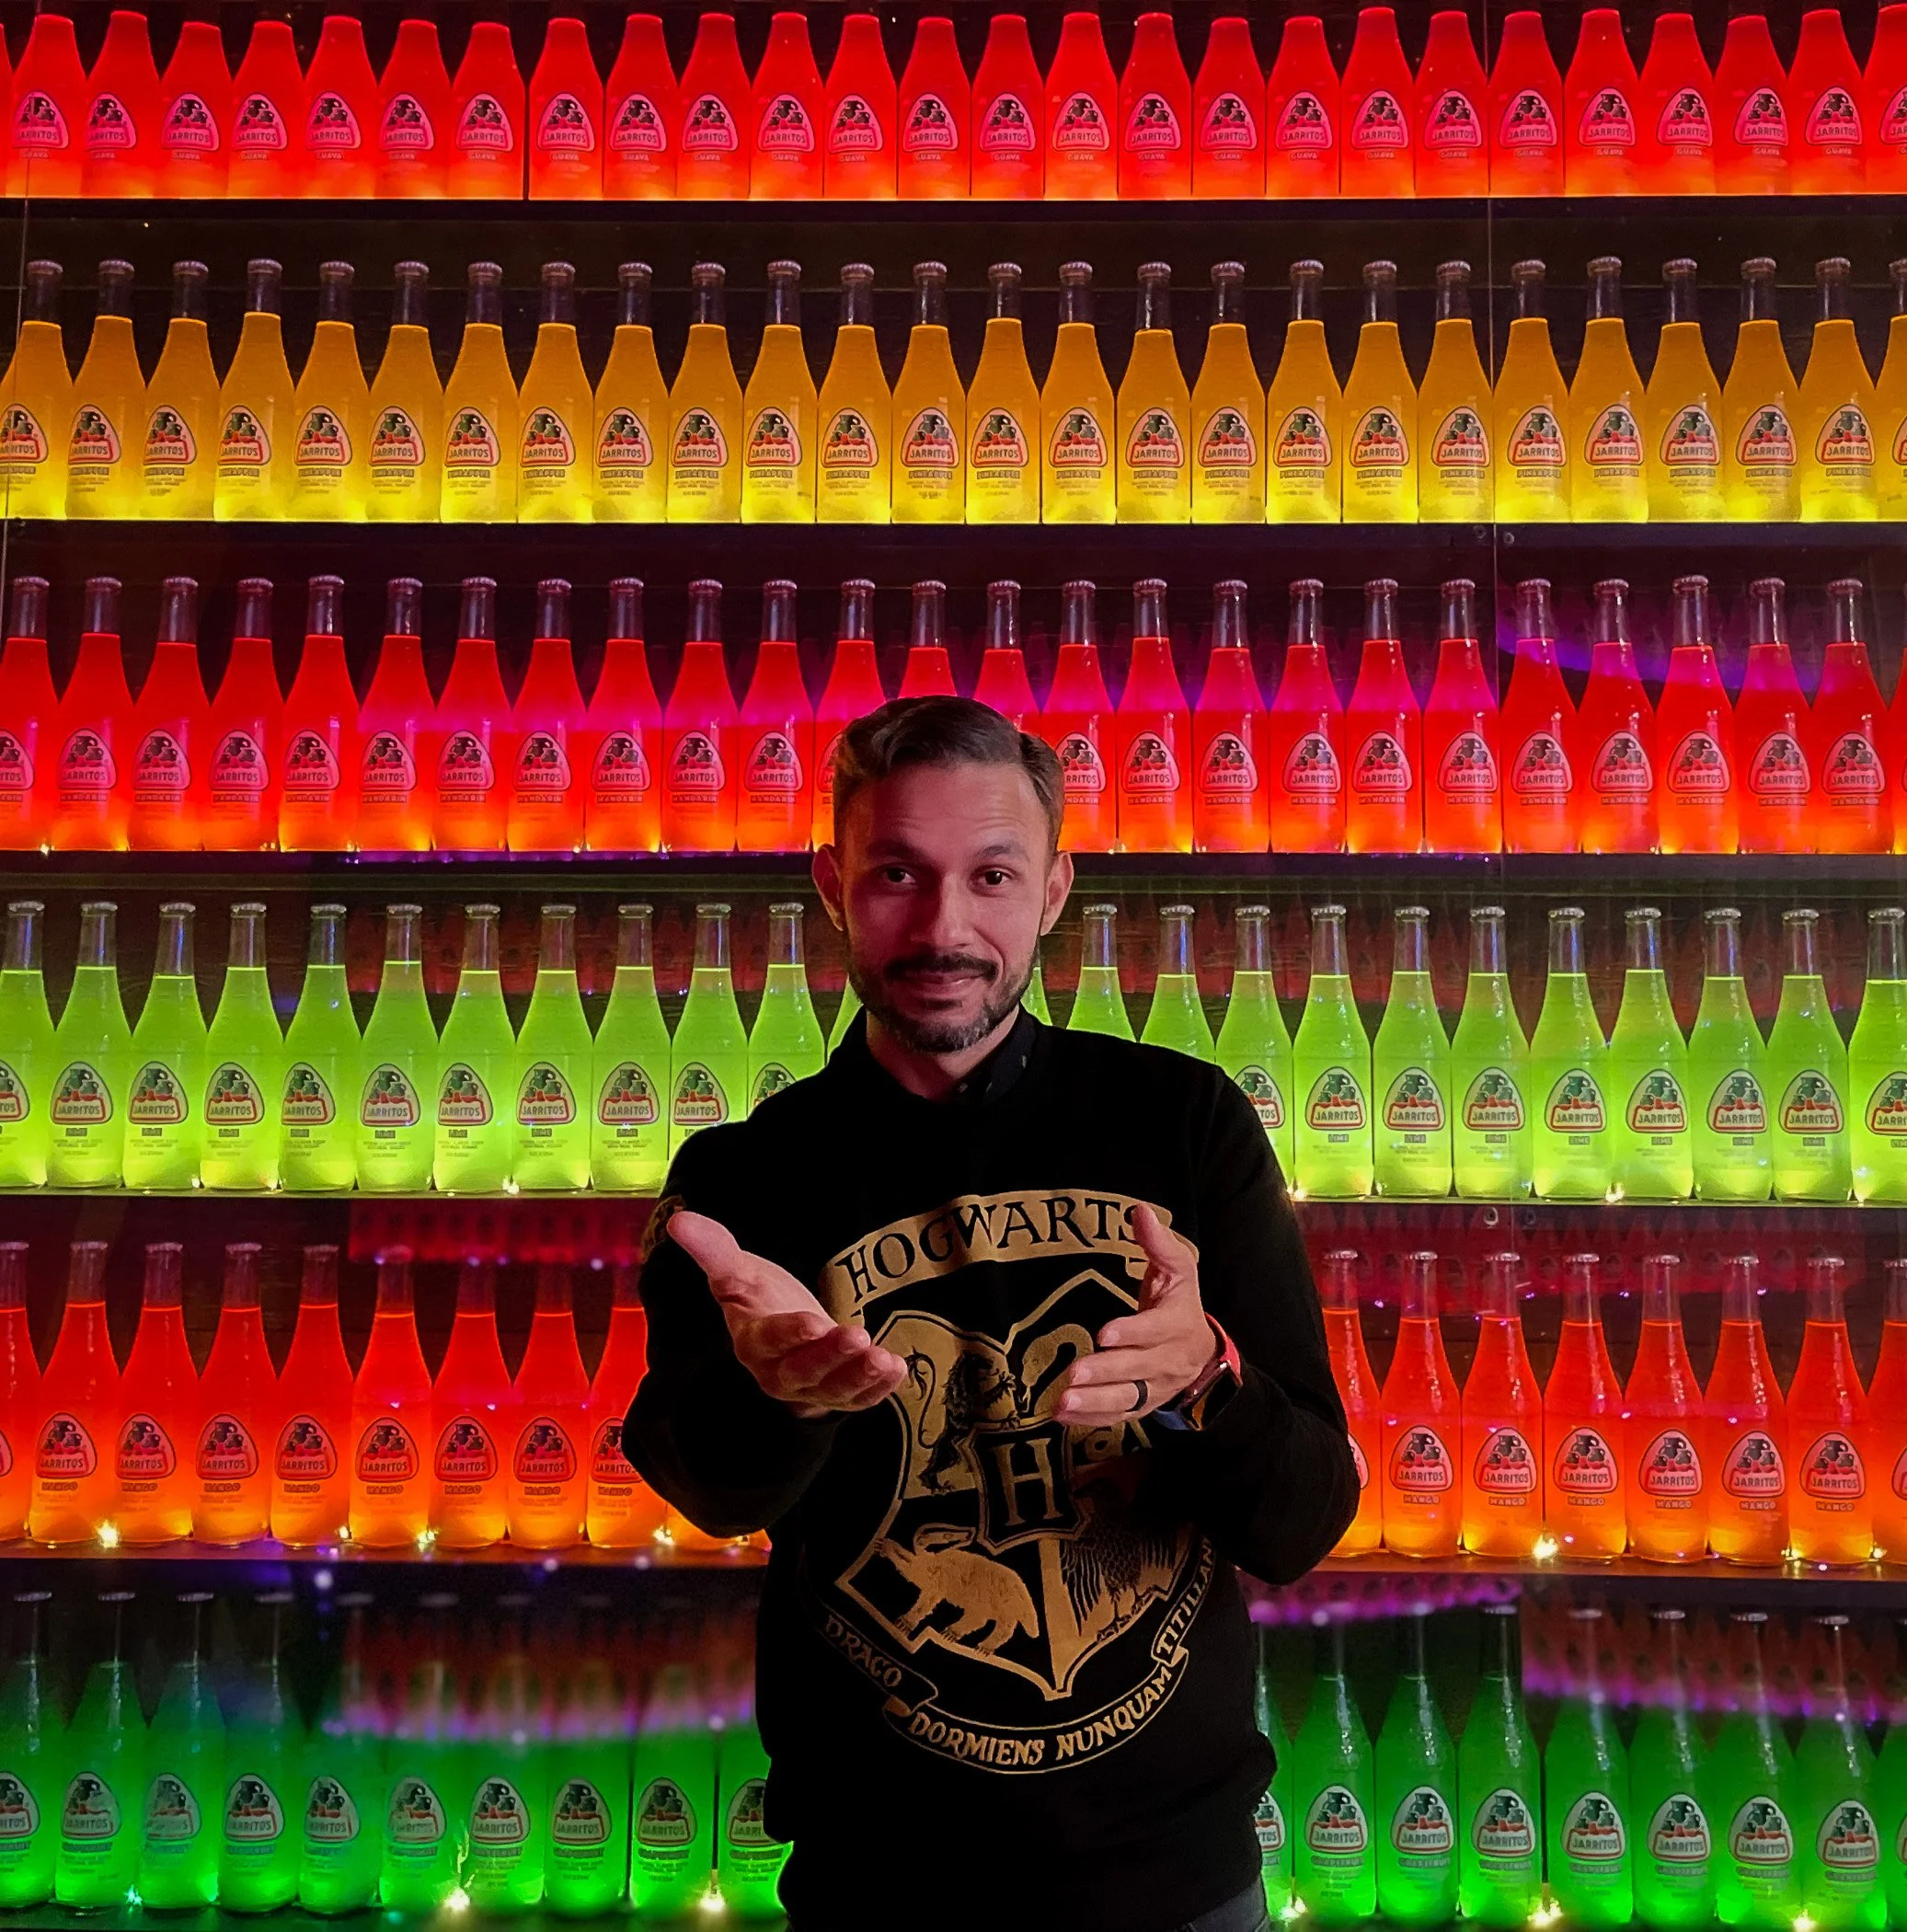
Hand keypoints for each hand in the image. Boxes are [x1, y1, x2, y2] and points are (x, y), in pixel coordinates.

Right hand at [669, 1209, 907, 1418]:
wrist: (784, 1333)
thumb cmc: (759, 1299)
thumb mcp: (738, 1272)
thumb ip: (713, 1249)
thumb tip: (678, 1219)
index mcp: (754, 1342)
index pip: (769, 1342)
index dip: (789, 1335)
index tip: (812, 1322)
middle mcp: (781, 1373)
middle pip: (803, 1372)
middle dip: (829, 1357)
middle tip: (856, 1335)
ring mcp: (812, 1389)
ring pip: (834, 1390)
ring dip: (860, 1376)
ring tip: (883, 1358)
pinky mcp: (840, 1394)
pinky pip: (859, 1399)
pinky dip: (878, 1389)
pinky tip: (897, 1368)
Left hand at [1055, 1204, 1217, 1424]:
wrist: (1202, 1353)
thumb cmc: (1180, 1304)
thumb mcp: (1178, 1269)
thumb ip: (1158, 1243)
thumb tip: (1139, 1210)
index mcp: (1177, 1325)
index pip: (1156, 1331)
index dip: (1133, 1333)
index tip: (1104, 1333)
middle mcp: (1167, 1361)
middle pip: (1137, 1370)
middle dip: (1105, 1372)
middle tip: (1074, 1374)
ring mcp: (1154, 1388)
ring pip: (1126, 1399)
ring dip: (1094, 1403)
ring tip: (1062, 1402)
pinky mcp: (1141, 1405)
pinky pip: (1116, 1417)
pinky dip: (1090, 1421)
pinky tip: (1061, 1417)